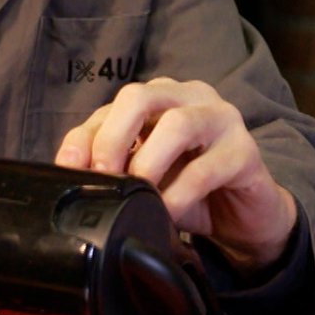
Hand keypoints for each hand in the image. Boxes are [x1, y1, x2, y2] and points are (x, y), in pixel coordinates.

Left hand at [55, 76, 298, 275]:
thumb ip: (114, 168)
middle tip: (103, 177)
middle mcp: (190, 98)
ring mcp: (222, 120)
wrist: (246, 218)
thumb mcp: (145, 178)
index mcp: (160, 98)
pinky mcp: (246, 151)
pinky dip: (179, 194)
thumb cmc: (191, 191)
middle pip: (139, 97)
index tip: (68, 169)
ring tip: (138, 193)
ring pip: (177, 124)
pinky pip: (206, 169)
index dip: (83, 138)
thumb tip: (71, 175)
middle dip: (111, 138)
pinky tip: (166, 213)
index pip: (111, 107)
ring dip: (147, 163)